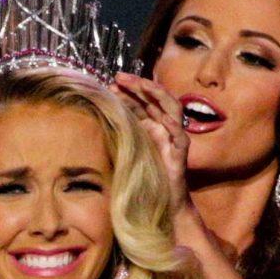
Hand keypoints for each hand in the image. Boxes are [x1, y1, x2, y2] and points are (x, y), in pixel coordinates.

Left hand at [112, 73, 188, 206]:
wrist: (162, 201)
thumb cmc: (144, 176)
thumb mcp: (127, 150)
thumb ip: (118, 134)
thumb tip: (99, 117)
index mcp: (151, 124)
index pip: (142, 100)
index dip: (128, 89)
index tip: (110, 82)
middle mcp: (164, 127)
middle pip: (156, 98)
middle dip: (139, 85)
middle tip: (120, 77)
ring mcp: (174, 138)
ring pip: (173, 109)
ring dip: (158, 96)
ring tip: (144, 86)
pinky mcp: (181, 154)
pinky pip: (180, 135)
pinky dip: (173, 125)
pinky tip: (163, 118)